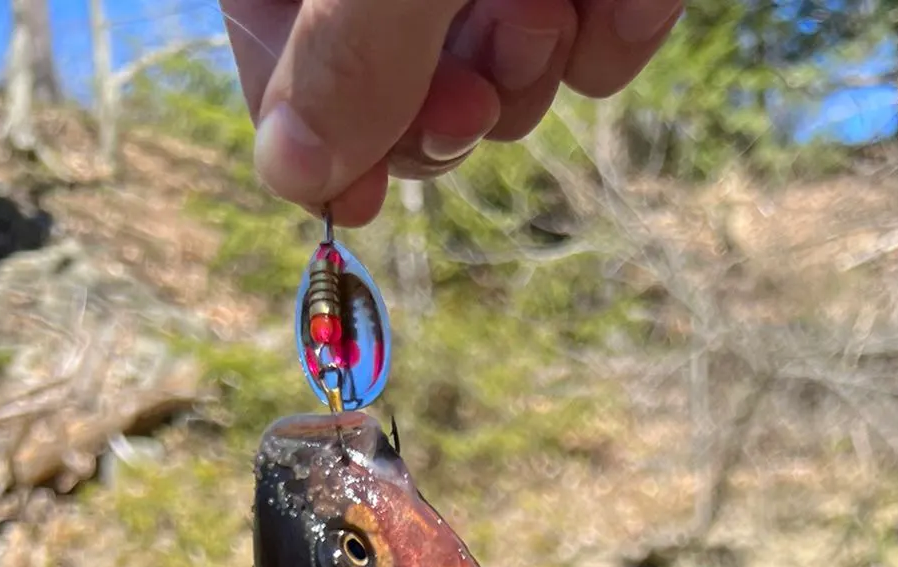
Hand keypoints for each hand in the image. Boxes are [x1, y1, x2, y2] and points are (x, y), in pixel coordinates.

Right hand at [223, 0, 683, 224]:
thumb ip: (351, 44)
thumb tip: (293, 176)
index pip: (279, 50)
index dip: (318, 134)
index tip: (352, 202)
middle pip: (397, 86)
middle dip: (444, 111)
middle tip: (474, 92)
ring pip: (506, 78)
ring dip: (532, 69)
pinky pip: (598, 44)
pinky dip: (618, 33)